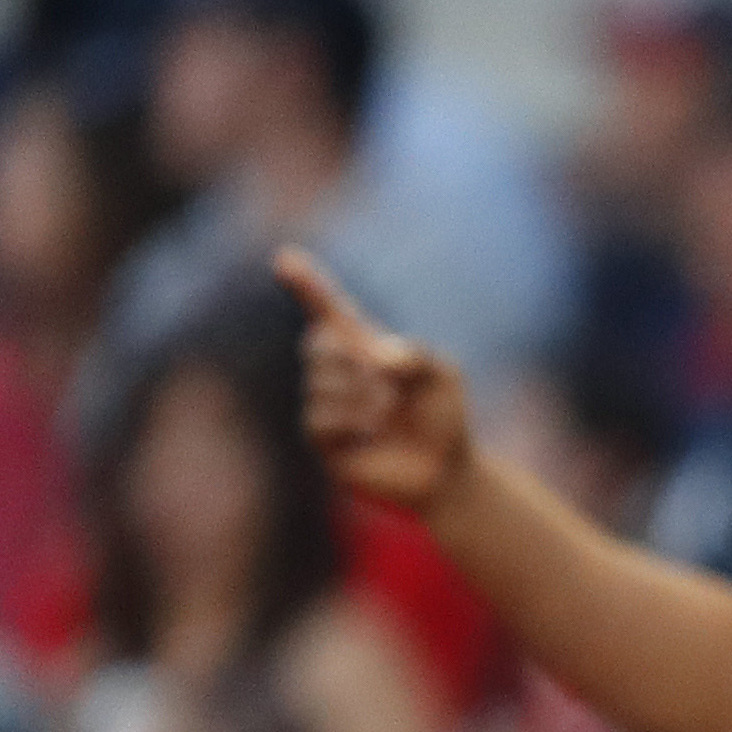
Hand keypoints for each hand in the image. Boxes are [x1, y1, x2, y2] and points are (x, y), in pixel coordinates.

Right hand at [278, 247, 470, 513]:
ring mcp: (325, 404)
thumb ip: (415, 354)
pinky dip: (351, 424)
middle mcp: (336, 371)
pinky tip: (369, 435)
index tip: (286, 259)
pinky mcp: (321, 440)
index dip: (308, 285)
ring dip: (361, 399)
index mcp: (362, 346)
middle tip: (388, 387)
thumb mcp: (441, 376)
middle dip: (353, 361)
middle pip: (318, 343)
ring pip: (321, 383)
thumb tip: (376, 357)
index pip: (329, 309)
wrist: (445, 471)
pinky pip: (321, 419)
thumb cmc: (442, 417)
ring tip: (385, 417)